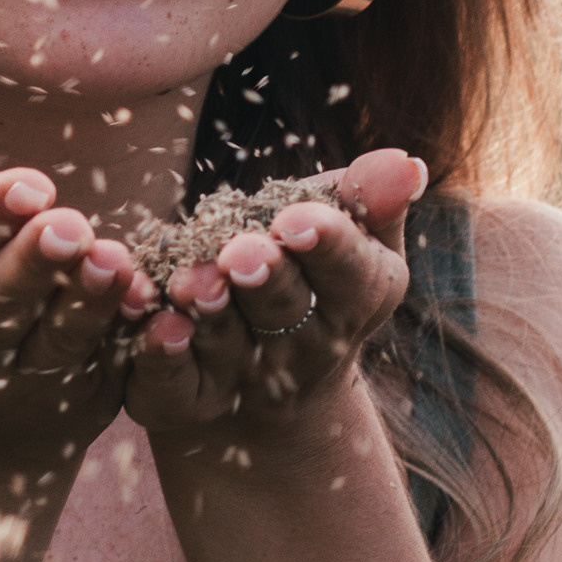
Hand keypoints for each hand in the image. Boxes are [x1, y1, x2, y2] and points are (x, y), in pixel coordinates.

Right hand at [0, 164, 154, 481]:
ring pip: (59, 341)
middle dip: (36, 261)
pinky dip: (126, 332)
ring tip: (114, 259)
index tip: (26, 185)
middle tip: (69, 224)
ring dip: (89, 299)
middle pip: (0, 304)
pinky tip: (144, 296)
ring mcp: (21, 393)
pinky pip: (106, 364)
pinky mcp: (77, 407)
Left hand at [123, 149, 425, 463]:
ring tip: (187, 281)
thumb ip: (371, 199)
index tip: (298, 221)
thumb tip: (407, 161)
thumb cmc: (313, 280)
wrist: (269, 392)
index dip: (325, 245)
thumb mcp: (355, 240)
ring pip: (224, 341)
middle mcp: (302, 349)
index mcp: (352, 301)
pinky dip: (161, 355)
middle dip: (263, 277)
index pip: (349, 272)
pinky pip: (173, 382)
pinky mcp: (187, 400)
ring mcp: (244, 379)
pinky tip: (153, 323)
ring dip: (206, 311)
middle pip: (282, 308)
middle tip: (240, 253)